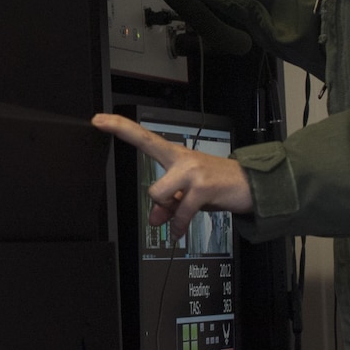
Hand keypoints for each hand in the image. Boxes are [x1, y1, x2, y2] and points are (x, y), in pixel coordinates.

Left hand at [92, 114, 252, 238]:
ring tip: (184, 213)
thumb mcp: (189, 194)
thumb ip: (168, 204)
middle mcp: (182, 158)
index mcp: (175, 155)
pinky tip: (180, 230)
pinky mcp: (203, 186)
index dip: (118, 126)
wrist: (252, 184)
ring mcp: (192, 171)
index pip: (142, 137)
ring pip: (160, 195)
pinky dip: (179, 225)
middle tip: (171, 206)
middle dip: (158, 200)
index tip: (98, 120)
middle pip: (150, 180)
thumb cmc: (218, 184)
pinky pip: (180, 212)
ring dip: (171, 211)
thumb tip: (153, 219)